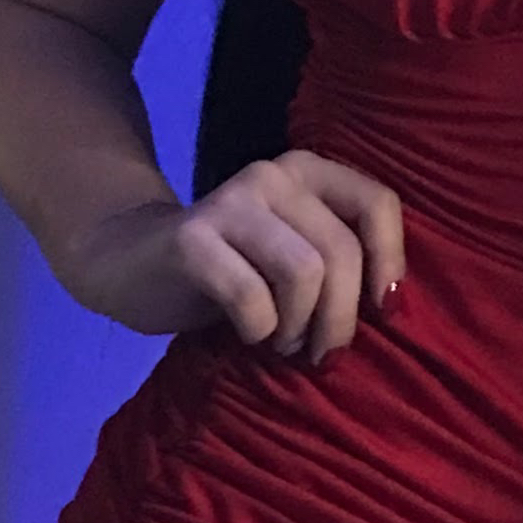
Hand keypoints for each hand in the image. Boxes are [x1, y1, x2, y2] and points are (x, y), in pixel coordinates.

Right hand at [70, 153, 406, 363]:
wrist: (130, 262)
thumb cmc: (232, 268)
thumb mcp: (293, 252)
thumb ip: (340, 257)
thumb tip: (393, 303)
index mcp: (307, 172)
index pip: (378, 204)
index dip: (389, 262)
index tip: (381, 311)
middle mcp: (272, 175)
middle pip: (342, 252)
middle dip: (340, 317)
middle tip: (319, 350)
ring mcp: (229, 202)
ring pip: (305, 273)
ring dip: (300, 325)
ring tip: (282, 342)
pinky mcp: (190, 239)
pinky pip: (251, 298)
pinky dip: (259, 331)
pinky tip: (249, 336)